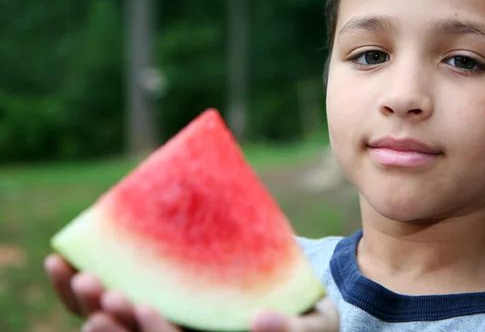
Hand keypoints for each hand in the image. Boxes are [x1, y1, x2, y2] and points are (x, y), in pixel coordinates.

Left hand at [44, 253, 338, 331]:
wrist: (293, 308)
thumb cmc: (306, 320)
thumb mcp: (315, 326)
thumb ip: (294, 330)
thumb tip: (259, 322)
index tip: (139, 305)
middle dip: (115, 324)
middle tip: (100, 291)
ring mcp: (168, 327)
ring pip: (119, 331)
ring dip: (88, 309)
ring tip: (76, 275)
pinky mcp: (157, 306)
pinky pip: (112, 309)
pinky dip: (78, 295)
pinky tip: (62, 264)